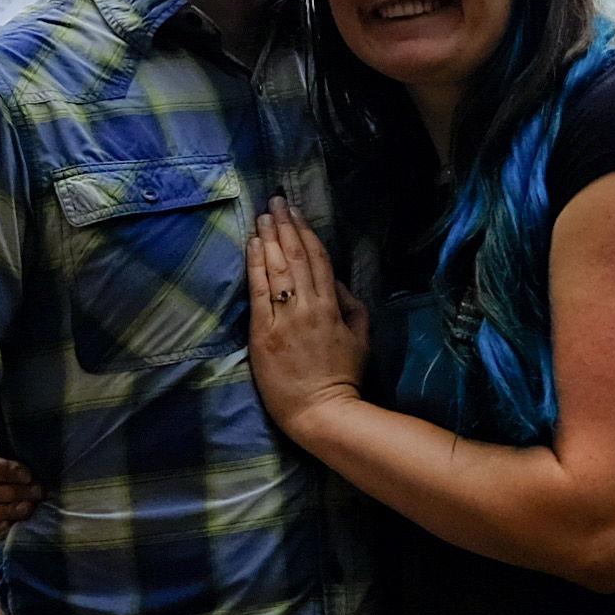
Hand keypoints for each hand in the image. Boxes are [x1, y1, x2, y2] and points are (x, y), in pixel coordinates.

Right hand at [0, 437, 43, 546]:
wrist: (40, 488)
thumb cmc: (35, 469)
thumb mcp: (30, 456)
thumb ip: (25, 451)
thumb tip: (33, 445)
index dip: (6, 471)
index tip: (29, 475)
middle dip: (16, 492)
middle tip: (39, 491)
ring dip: (8, 510)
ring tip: (29, 508)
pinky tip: (12, 525)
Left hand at [245, 198, 367, 432]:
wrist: (322, 412)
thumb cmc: (343, 377)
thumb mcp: (361, 339)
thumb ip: (352, 305)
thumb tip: (336, 280)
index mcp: (333, 307)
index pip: (318, 259)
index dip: (306, 232)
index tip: (296, 211)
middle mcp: (309, 306)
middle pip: (295, 257)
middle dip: (285, 226)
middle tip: (275, 201)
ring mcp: (285, 319)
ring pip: (277, 269)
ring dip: (268, 238)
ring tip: (262, 215)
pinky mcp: (264, 334)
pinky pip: (260, 292)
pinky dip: (256, 265)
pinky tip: (253, 244)